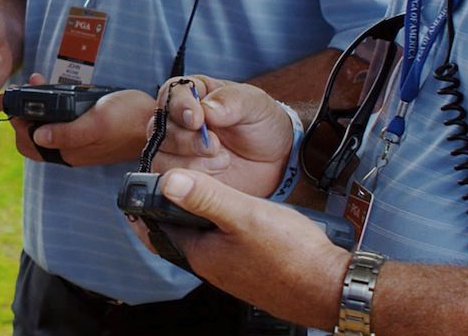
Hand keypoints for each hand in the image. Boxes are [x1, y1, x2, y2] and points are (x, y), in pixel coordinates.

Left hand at [8, 74, 153, 166]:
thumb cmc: (129, 118)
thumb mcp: (97, 122)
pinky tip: (60, 92)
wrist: (156, 120)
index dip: (18, 121)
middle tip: (32, 85)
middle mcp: (69, 150)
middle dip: (25, 111)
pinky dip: (53, 108)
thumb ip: (67, 132)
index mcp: (68, 151)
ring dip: (38, 107)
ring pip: (45, 128)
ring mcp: (78, 142)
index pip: (26, 143)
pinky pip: (60, 123)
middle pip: (31, 136)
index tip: (21, 96)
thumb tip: (38, 137)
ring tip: (42, 82)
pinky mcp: (86, 132)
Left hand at [127, 169, 347, 327]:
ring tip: (202, 191)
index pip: (157, 231)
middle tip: (168, 181)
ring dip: (198, 216)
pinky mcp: (253, 269)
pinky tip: (239, 213)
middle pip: (180, 233)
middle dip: (171, 209)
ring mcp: (233, 270)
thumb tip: (168, 181)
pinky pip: (227, 245)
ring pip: (205, 238)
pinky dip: (222, 226)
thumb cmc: (292, 256)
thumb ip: (206, 197)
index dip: (144, 208)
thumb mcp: (244, 215)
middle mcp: (213, 266)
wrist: (331, 286)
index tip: (135, 187)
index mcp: (202, 254)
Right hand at [149, 75, 293, 197]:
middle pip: (160, 127)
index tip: (197, 119)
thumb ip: (231, 101)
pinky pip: (168, 179)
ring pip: (160, 155)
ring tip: (222, 160)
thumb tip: (206, 108)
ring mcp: (176, 149)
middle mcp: (178, 119)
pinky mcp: (180, 175)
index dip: (180, 106)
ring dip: (190, 162)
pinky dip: (191, 179)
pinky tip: (215, 174)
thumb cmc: (262, 123)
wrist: (275, 159)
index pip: (171, 93)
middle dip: (187, 140)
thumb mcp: (254, 104)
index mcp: (193, 93)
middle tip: (216, 145)